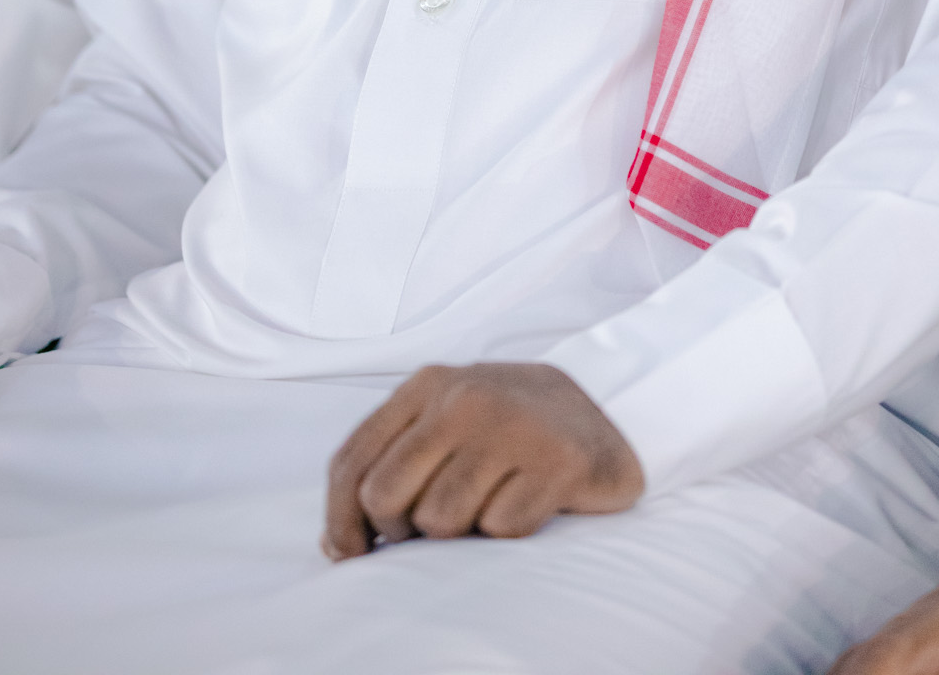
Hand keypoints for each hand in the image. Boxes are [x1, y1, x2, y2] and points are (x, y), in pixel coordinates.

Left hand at [322, 361, 643, 557]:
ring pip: (440, 521)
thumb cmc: (505, 432)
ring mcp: (513, 426)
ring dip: (460, 531)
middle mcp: (465, 398)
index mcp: (427, 386)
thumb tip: (335, 545)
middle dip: (399, 529)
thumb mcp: (442, 428)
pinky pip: (500, 530)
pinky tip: (527, 501)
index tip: (352, 552)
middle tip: (435, 523)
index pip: (351, 461)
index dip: (341, 520)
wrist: (603, 412)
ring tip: (488, 504)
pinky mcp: (558, 461)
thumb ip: (387, 467)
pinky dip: (508, 531)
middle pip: (384, 496)